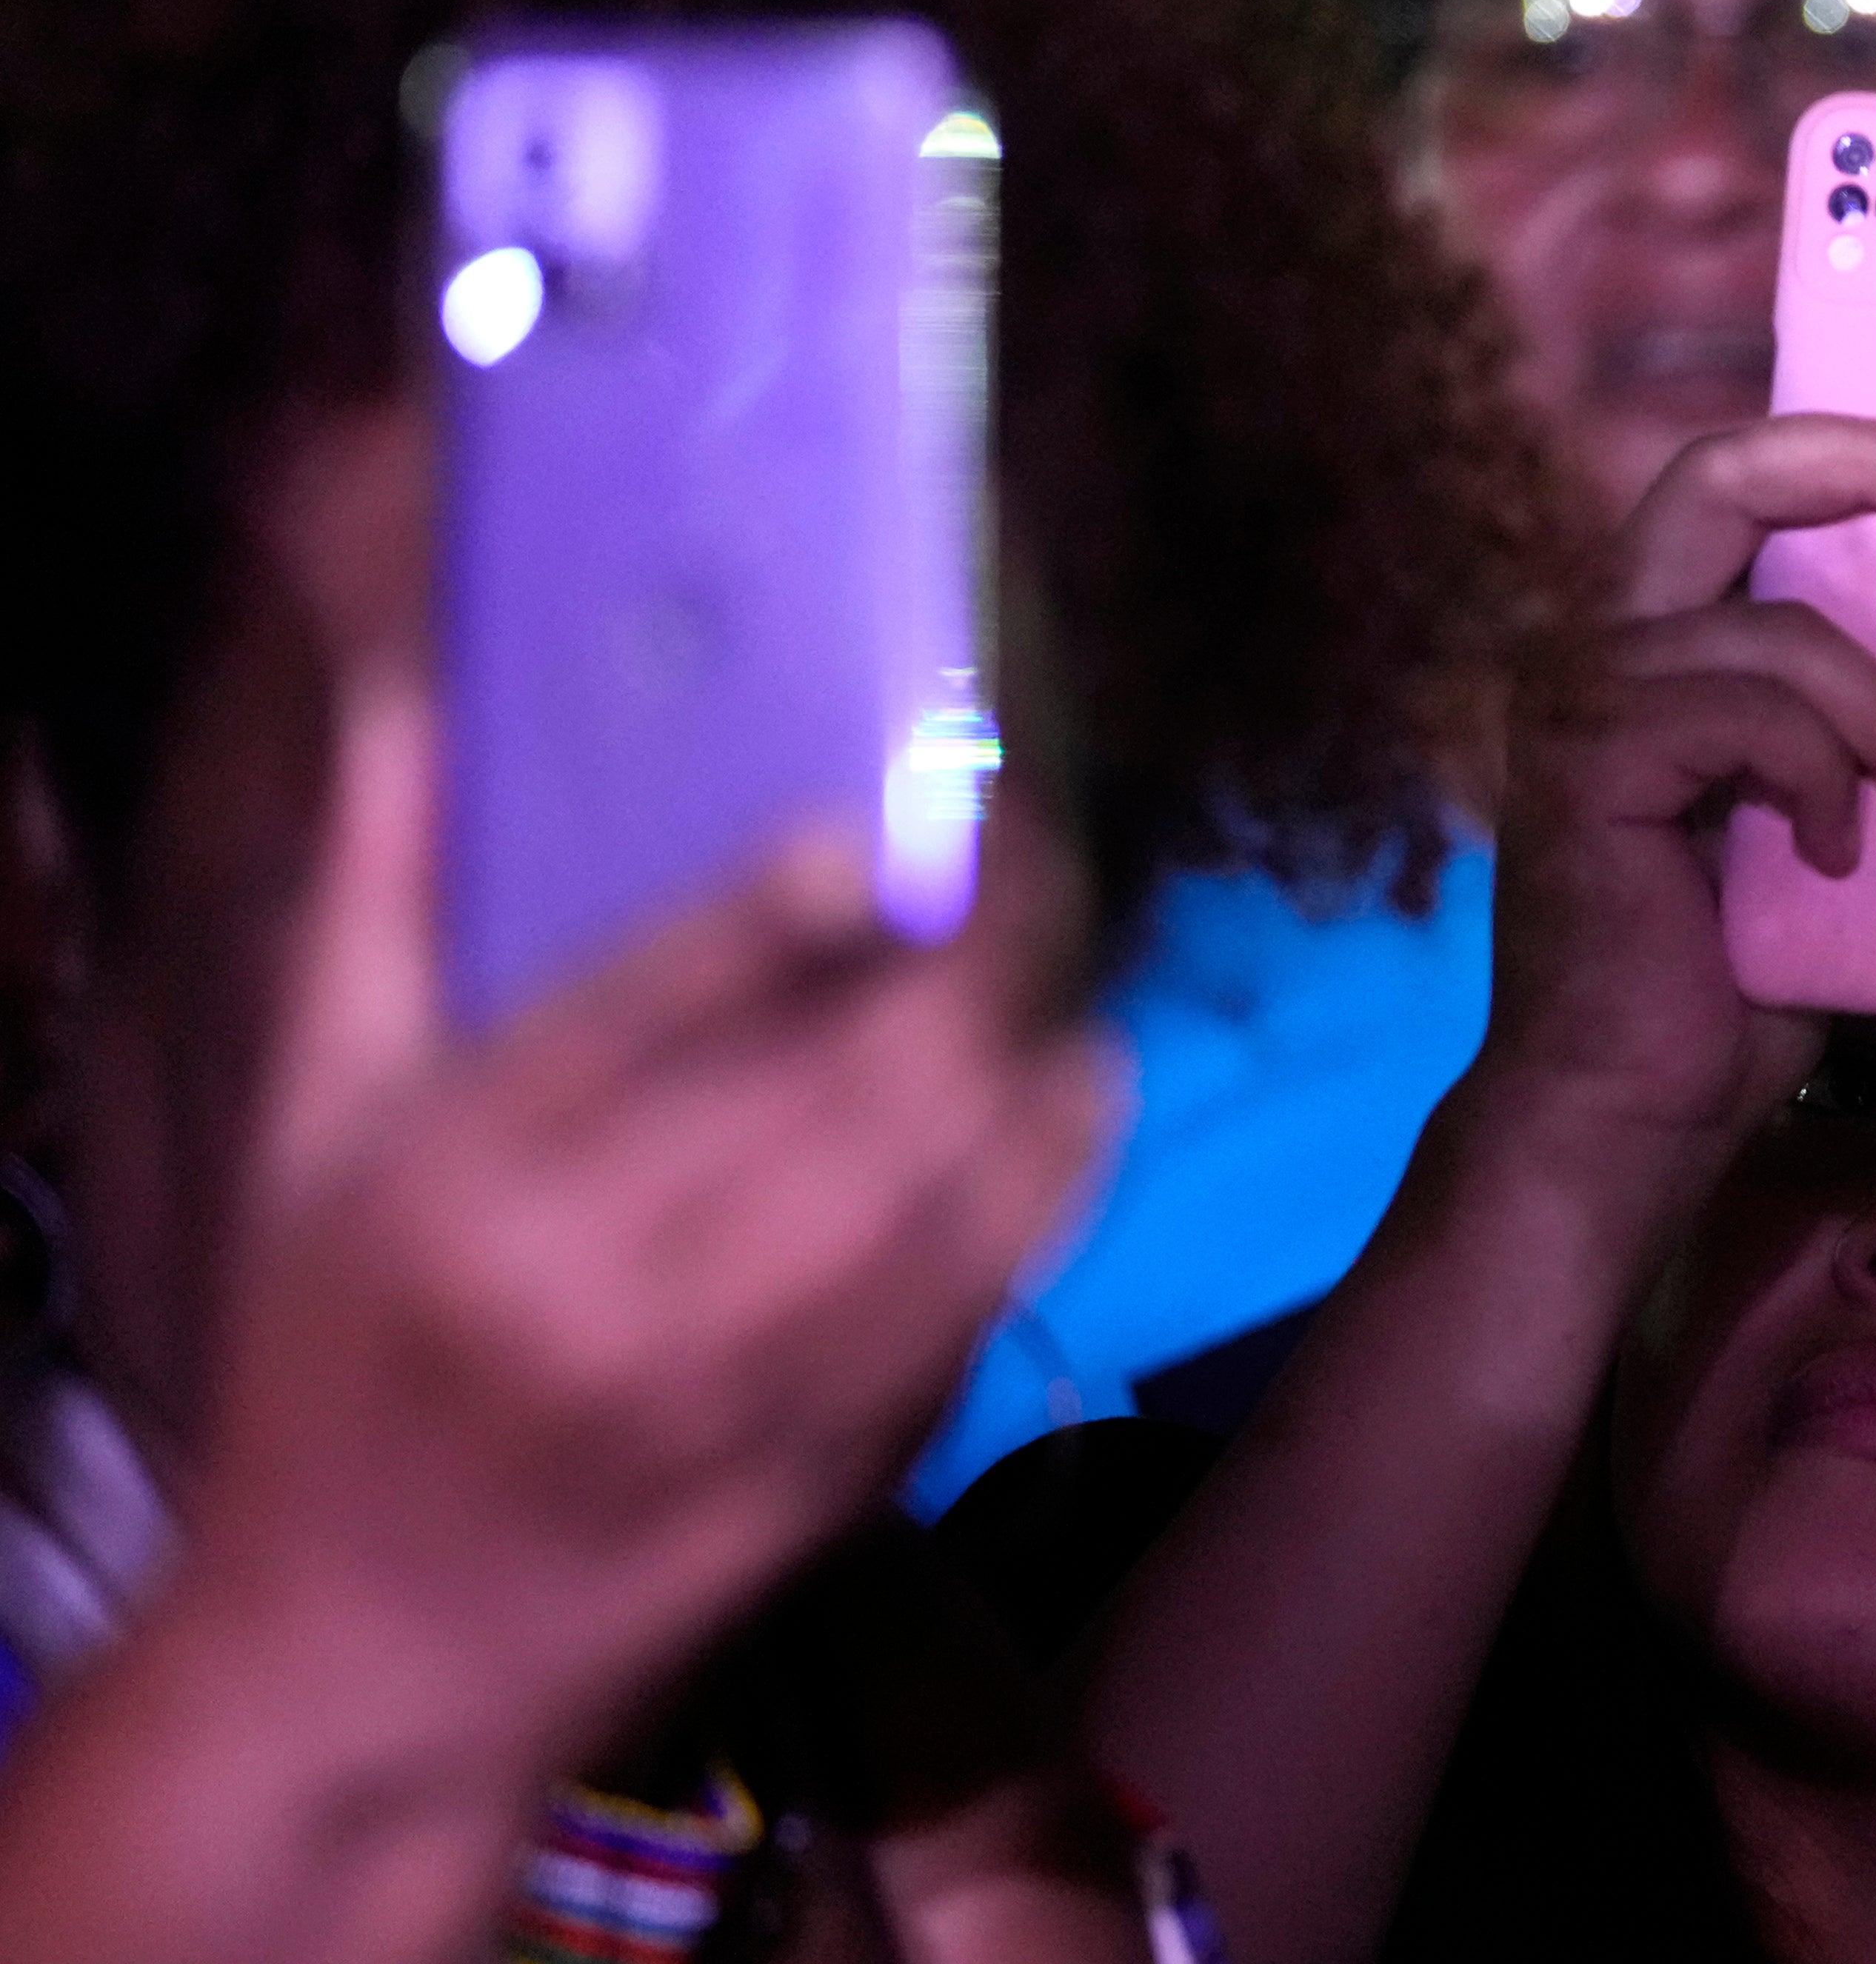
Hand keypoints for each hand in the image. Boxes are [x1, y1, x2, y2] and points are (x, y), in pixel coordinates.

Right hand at [181, 676, 1116, 1783]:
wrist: (351, 1672)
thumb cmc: (323, 1367)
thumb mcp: (305, 1132)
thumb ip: (372, 906)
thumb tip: (408, 694)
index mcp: (449, 1186)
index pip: (641, 1014)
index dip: (779, 915)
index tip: (880, 833)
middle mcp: (584, 1292)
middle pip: (836, 1099)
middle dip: (969, 972)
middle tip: (1033, 877)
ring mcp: (707, 1404)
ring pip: (933, 1213)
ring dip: (1036, 1090)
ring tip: (1078, 998)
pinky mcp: (800, 1487)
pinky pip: (954, 1328)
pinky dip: (1031, 1214)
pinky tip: (1068, 1124)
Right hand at [1475, 417, 1875, 1192]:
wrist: (1632, 1113)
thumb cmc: (1724, 988)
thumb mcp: (1811, 823)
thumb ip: (1845, 734)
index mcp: (1641, 646)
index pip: (1725, 491)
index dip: (1837, 453)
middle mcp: (1590, 649)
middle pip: (1714, 478)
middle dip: (1853, 461)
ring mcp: (1579, 700)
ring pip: (1777, 635)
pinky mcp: (1591, 761)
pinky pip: (1755, 717)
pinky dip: (1822, 780)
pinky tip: (1831, 861)